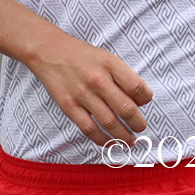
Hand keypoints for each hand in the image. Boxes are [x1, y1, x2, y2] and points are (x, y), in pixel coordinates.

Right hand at [29, 32, 153, 146]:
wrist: (49, 51)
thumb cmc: (81, 55)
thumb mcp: (106, 57)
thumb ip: (122, 75)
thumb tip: (139, 99)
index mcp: (110, 64)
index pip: (136, 86)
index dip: (145, 98)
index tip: (145, 103)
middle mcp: (98, 80)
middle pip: (126, 108)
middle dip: (138, 123)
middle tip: (141, 127)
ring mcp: (82, 94)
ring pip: (109, 122)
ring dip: (123, 136)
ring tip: (130, 140)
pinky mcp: (69, 106)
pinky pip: (89, 128)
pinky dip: (102, 139)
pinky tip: (110, 143)